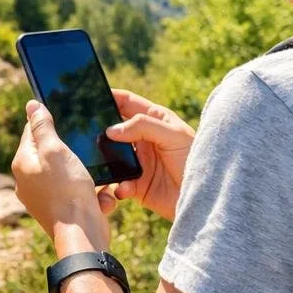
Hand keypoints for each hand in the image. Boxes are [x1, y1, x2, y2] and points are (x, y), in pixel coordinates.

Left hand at [12, 101, 109, 248]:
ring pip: (67, 172)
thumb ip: (43, 127)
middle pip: (51, 152)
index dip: (51, 124)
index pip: (32, 131)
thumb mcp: (55, 150)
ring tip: (93, 177)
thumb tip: (32, 105)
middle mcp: (27, 180)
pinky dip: (89, 191)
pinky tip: (97, 195)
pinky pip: (76, 191)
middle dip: (72, 151)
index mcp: (23, 163)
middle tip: (86, 151)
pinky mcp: (59, 209)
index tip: (69, 123)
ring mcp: (42, 196)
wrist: (82, 233)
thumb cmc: (68, 190)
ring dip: (85, 172)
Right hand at [100, 89, 194, 221]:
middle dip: (99, 132)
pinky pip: (118, 184)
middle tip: (85, 134)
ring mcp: (138, 162)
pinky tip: (124, 189)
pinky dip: (118, 187)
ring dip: (104, 161)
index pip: (126, 102)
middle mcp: (143, 139)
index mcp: (154, 119)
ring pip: (111, 157)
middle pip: (113, 130)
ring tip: (100, 164)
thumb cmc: (195, 159)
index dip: (110, 96)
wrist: (206, 197)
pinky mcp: (136, 186)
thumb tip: (111, 129)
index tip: (92, 95)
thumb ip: (143, 126)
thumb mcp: (173, 135)